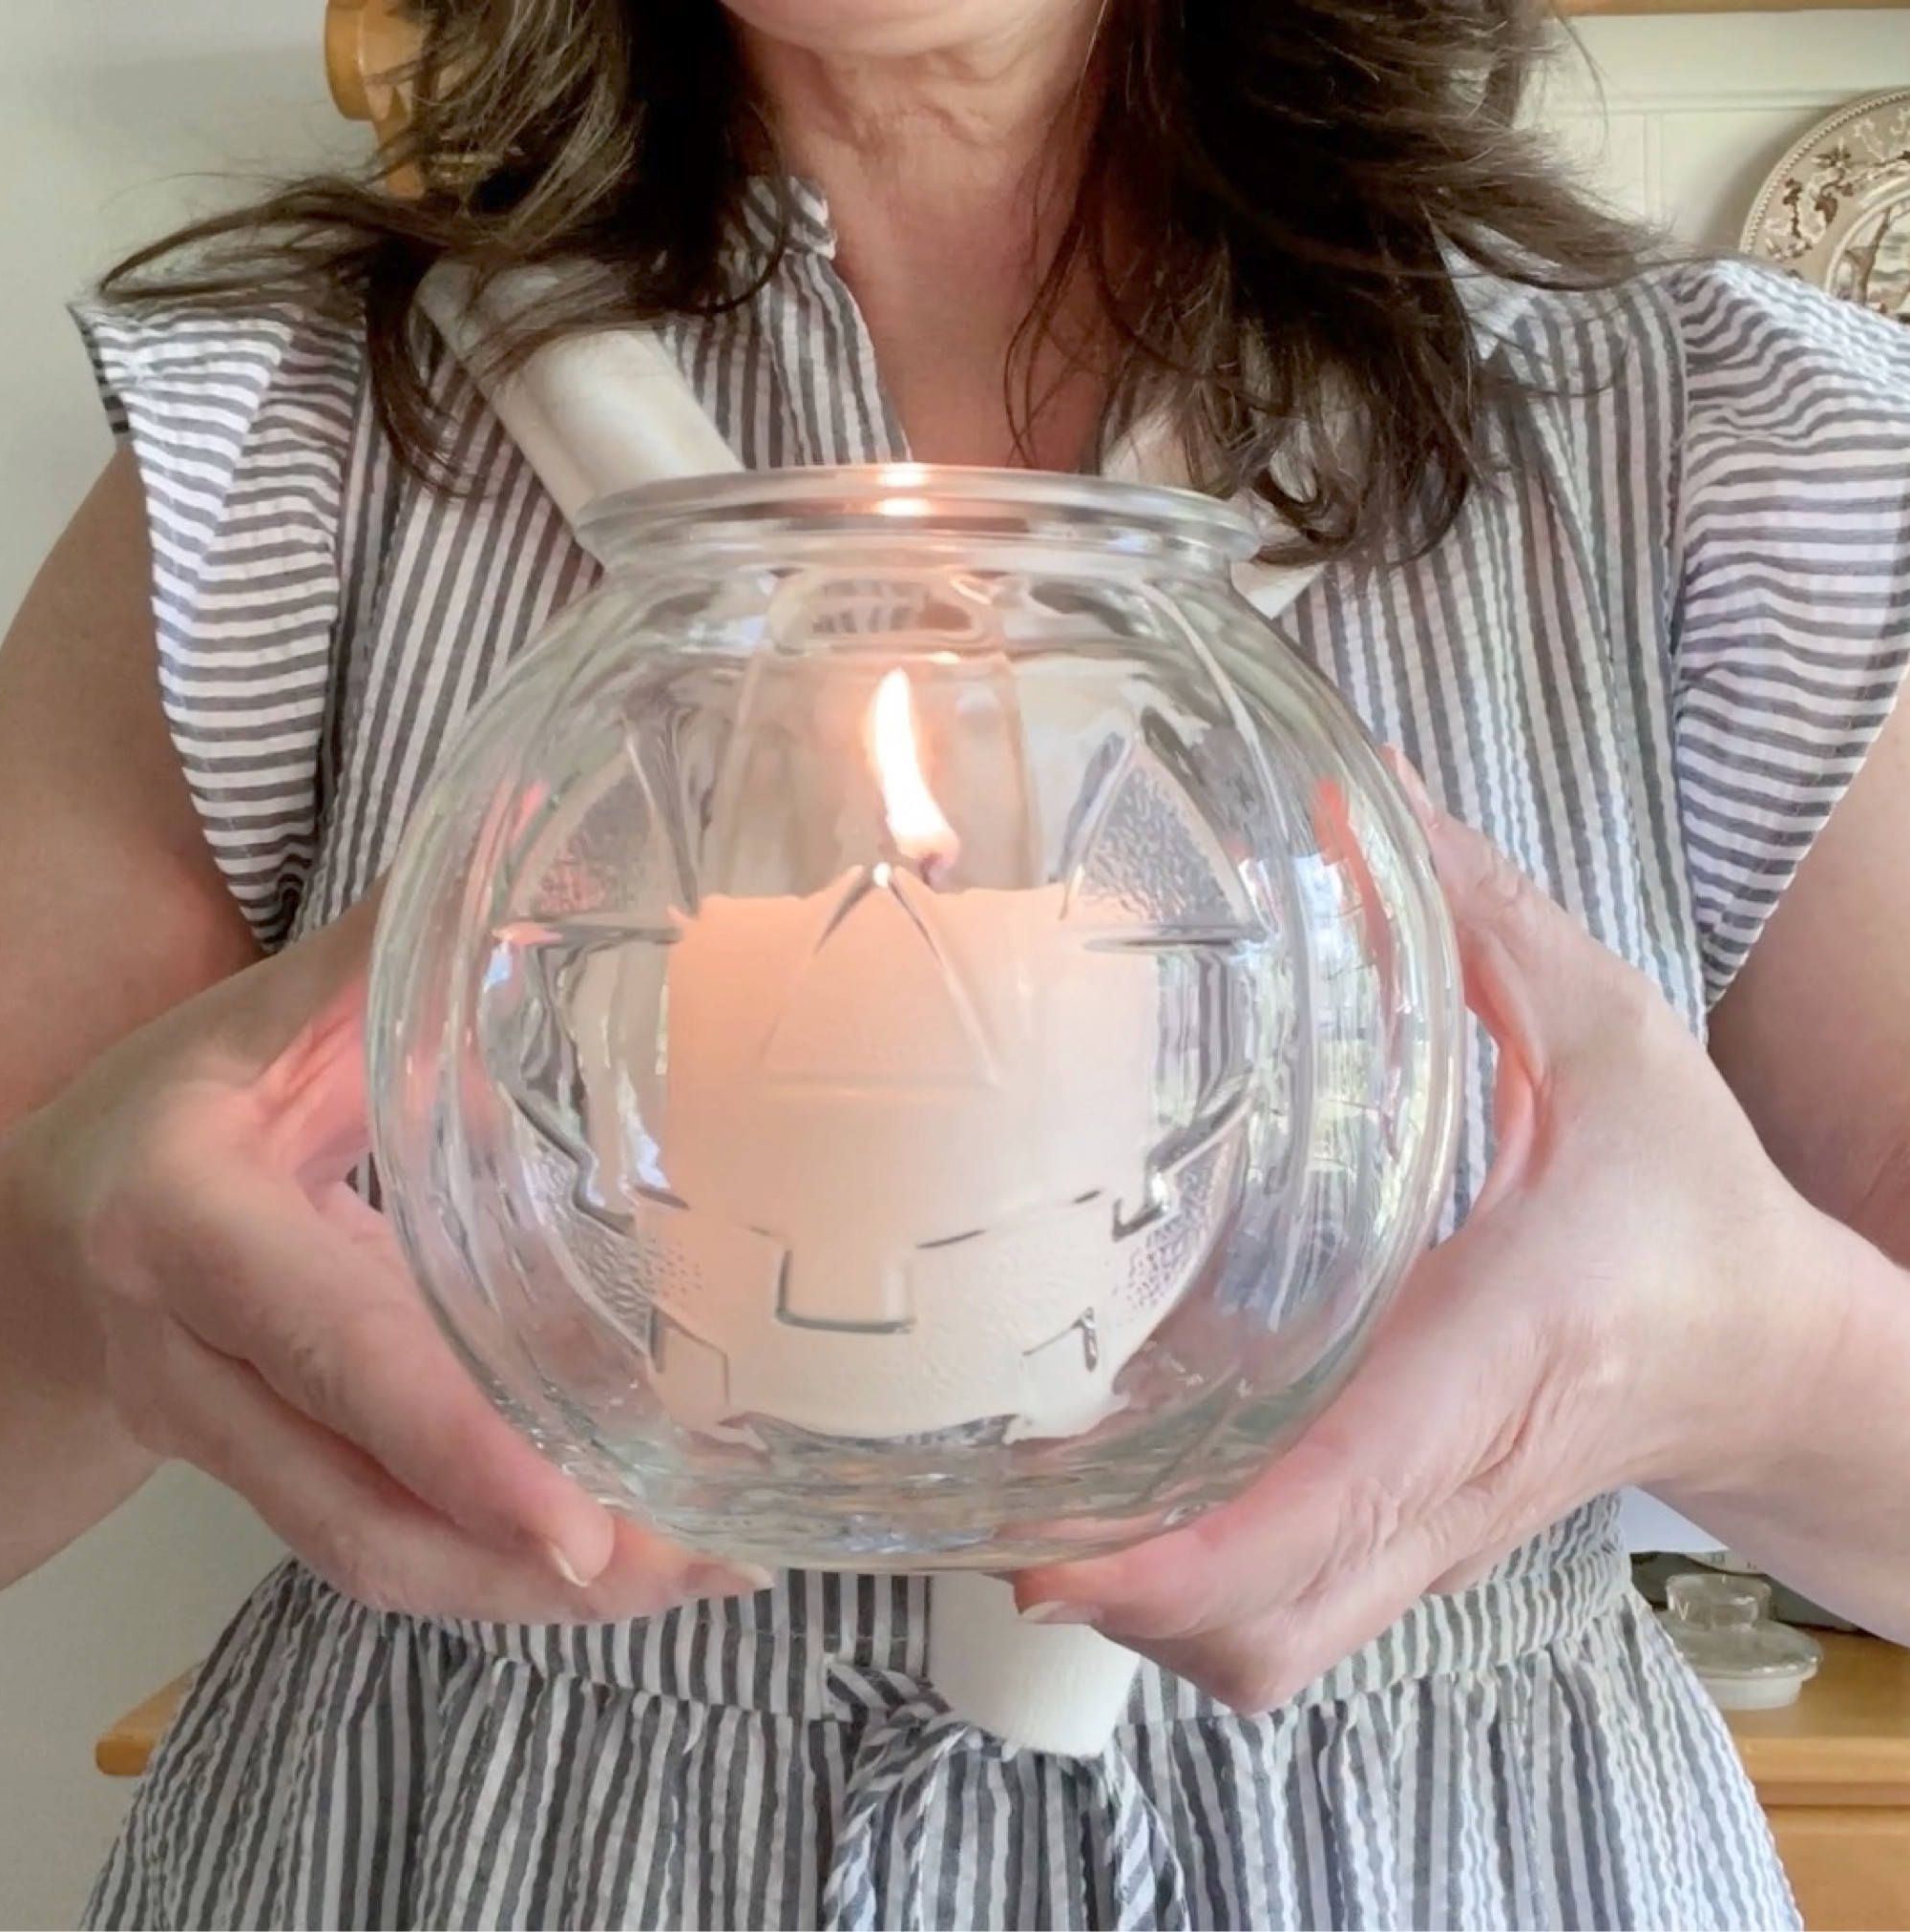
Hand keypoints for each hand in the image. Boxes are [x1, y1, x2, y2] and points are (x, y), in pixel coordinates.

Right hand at [12, 892, 764, 1622]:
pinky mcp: (277, 1481)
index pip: (333, 1352)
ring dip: (536, 1591)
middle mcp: (198, 1367)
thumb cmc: (150, 1120)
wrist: (30, 1253)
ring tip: (702, 1572)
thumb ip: (380, 959)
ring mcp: (230, 1447)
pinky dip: (501, 1564)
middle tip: (702, 1567)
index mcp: (192, 1234)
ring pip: (375, 1558)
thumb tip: (534, 827)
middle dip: (531, 1563)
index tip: (580, 1524)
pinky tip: (626, 1548)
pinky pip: (384, 1546)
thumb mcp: (249, 1027)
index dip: (454, 1446)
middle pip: (360, 1511)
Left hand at [1010, 766, 1823, 1712]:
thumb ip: (1471, 912)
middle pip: (1268, 1630)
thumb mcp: (1607, 1030)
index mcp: (1501, 1350)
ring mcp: (1428, 1535)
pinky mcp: (1413, 1545)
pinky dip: (1188, 1590)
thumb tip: (1349, 788)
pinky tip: (1117, 1497)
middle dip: (1119, 1602)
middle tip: (991, 1501)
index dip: (1187, 1547)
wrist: (1779, 1357)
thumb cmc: (1698, 1208)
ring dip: (1138, 1610)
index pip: (1338, 1495)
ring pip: (1268, 1648)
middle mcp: (1450, 1475)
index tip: (1054, 1541)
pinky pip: (1286, 1616)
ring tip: (1023, 1503)